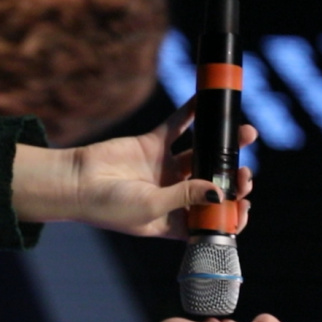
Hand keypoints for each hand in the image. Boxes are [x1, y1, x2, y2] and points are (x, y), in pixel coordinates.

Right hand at [73, 97, 256, 238]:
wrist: (75, 183)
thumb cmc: (108, 207)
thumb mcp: (151, 208)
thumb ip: (185, 197)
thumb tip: (219, 191)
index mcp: (173, 220)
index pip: (209, 219)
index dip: (230, 214)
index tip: (243, 205)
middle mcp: (173, 194)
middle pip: (212, 184)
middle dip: (232, 178)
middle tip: (244, 172)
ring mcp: (164, 168)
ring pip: (202, 153)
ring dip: (224, 143)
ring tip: (246, 133)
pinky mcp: (153, 145)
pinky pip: (179, 125)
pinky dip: (193, 112)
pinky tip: (209, 101)